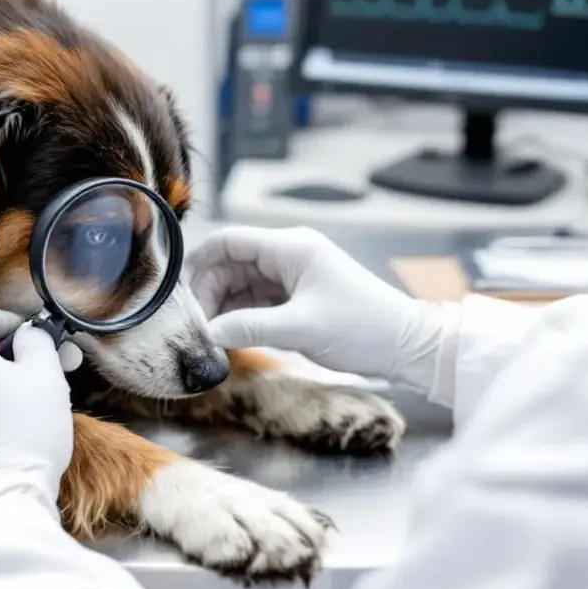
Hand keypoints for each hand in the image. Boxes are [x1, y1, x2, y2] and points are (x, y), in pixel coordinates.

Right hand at [187, 227, 454, 391]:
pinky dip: (240, 317)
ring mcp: (292, 276)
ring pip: (239, 284)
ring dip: (222, 308)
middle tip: (196, 328)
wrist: (406, 347)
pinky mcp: (296, 298)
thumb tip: (207, 334)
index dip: (199, 263)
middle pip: (229, 264)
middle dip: (208, 293)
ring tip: (211, 338)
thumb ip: (249, 327)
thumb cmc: (362, 328)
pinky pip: (255, 301)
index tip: (180, 297)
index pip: (229, 241)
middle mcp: (288, 255)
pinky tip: (229, 338)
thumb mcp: (301, 328)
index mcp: (290, 247)